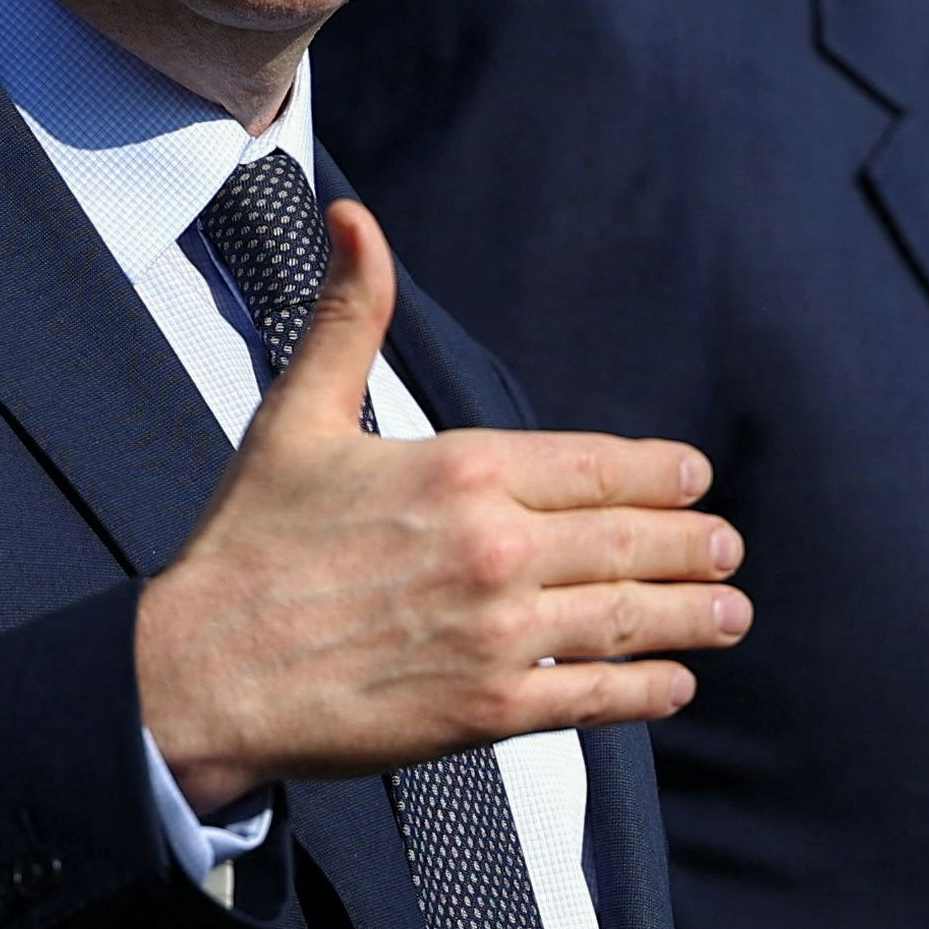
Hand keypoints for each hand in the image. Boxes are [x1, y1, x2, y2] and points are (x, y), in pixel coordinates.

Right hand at [134, 199, 747, 810]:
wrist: (196, 673)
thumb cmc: (246, 545)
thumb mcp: (297, 417)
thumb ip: (349, 319)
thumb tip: (352, 218)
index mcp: (463, 469)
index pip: (599, 467)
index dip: (660, 475)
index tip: (695, 478)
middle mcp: (496, 547)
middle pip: (631, 541)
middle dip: (694, 544)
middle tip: (729, 546)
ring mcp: (498, 632)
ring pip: (628, 618)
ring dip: (694, 616)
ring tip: (732, 613)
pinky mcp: (486, 711)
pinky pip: (592, 696)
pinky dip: (645, 691)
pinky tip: (675, 686)